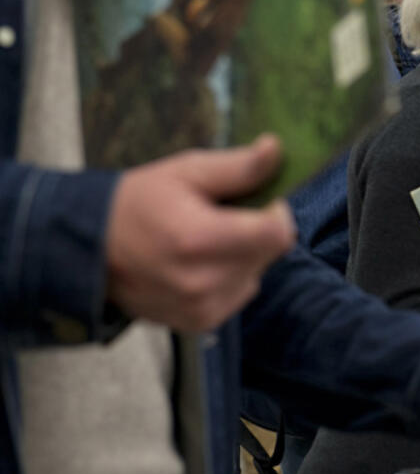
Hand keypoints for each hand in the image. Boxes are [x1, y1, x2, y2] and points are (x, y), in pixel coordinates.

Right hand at [105, 135, 296, 332]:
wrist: (88, 250)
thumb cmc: (137, 203)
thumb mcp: (186, 172)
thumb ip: (237, 166)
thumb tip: (276, 150)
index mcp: (200, 240)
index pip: (278, 234)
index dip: (275, 212)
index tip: (256, 200)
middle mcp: (204, 282)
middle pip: (269, 253)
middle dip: (257, 231)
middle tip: (221, 217)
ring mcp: (202, 308)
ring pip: (257, 274)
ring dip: (244, 256)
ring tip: (205, 242)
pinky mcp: (200, 322)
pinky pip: (239, 294)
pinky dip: (230, 278)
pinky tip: (199, 265)